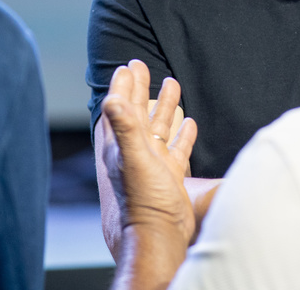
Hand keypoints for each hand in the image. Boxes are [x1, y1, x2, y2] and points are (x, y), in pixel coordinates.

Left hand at [101, 59, 197, 245]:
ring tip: (172, 83)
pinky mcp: (170, 174)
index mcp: (122, 145)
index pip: (120, 107)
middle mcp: (135, 151)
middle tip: (141, 64)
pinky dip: (182, 133)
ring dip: (164, 105)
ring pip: (158, 126)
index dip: (122, 86)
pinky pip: (176, 147)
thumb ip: (124, 128)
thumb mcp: (134, 158)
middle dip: (139, 88)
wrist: (160, 234)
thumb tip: (110, 99)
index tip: (127, 66)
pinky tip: (189, 122)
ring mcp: (153, 162)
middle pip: (137, 112)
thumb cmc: (144, 199)